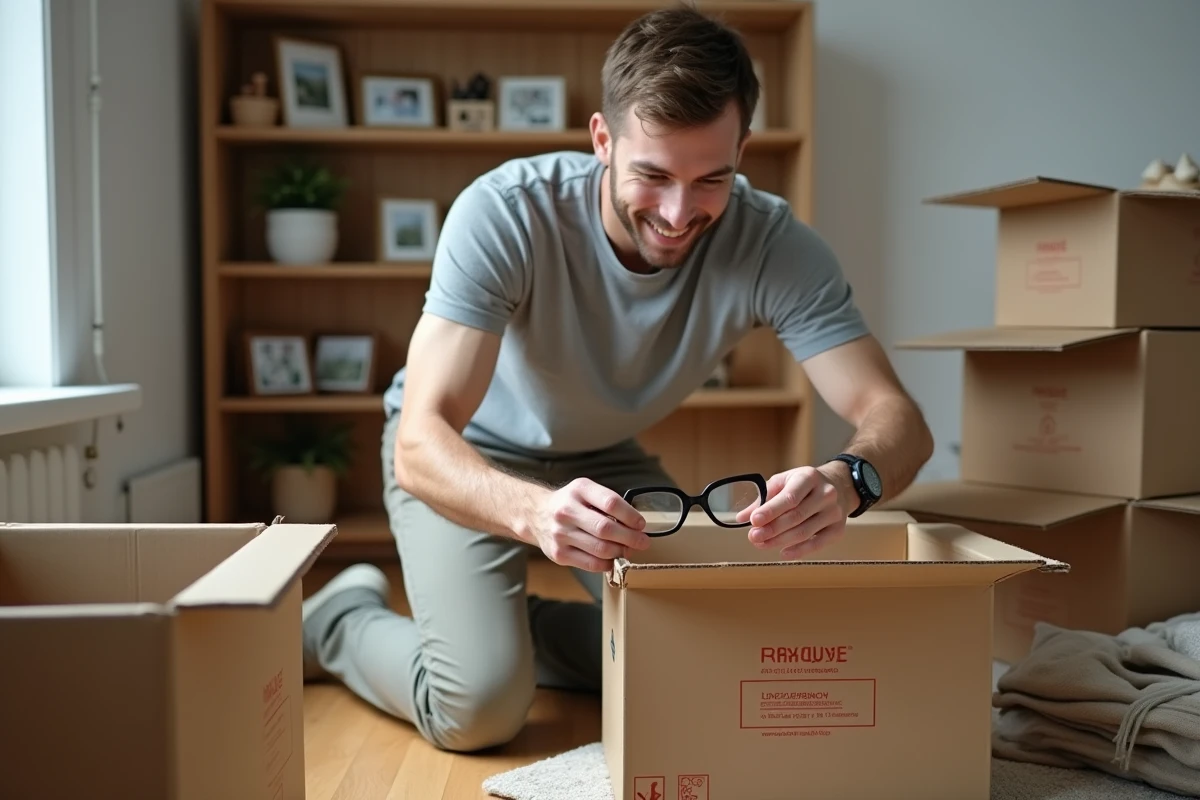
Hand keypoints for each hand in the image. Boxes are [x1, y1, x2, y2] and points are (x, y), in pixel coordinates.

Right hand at [525, 478, 651, 571]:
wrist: (536, 514)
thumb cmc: (571, 503)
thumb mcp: (586, 491)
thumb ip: (608, 503)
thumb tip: (635, 525)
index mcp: (579, 490)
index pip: (610, 503)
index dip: (630, 516)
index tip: (641, 525)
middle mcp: (566, 511)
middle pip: (606, 528)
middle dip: (630, 538)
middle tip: (643, 542)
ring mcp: (560, 534)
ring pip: (600, 549)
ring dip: (621, 552)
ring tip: (629, 550)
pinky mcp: (558, 554)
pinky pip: (590, 564)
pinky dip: (607, 564)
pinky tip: (613, 559)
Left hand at [736, 466, 848, 558]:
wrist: (838, 486)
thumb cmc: (803, 485)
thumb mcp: (783, 482)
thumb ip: (763, 498)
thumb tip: (741, 517)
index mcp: (809, 477)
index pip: (789, 497)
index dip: (770, 511)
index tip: (753, 521)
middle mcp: (825, 494)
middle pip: (796, 517)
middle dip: (772, 529)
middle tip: (753, 537)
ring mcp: (834, 512)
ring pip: (805, 532)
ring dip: (780, 541)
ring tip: (761, 544)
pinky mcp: (838, 529)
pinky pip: (818, 544)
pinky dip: (799, 550)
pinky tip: (783, 552)